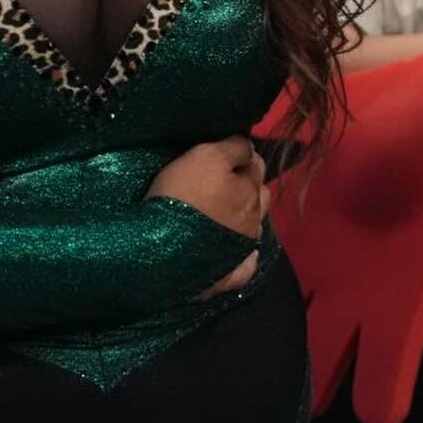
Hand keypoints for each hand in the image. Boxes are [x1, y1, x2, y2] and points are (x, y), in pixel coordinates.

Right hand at [147, 135, 268, 296]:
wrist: (163, 246)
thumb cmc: (184, 194)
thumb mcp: (206, 155)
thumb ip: (234, 148)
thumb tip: (250, 146)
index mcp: (250, 189)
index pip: (256, 163)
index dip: (242, 154)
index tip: (226, 151)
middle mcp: (253, 219)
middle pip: (259, 195)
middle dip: (248, 185)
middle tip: (225, 180)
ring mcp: (243, 249)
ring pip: (255, 227)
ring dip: (247, 217)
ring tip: (228, 212)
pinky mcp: (229, 276)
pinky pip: (245, 266)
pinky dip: (246, 257)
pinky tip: (240, 251)